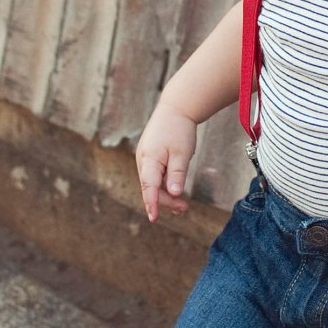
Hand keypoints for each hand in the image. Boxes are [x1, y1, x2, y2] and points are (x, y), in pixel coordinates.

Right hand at [135, 101, 196, 222]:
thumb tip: (173, 194)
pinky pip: (154, 177)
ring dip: (166, 195)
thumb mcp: (181, 153)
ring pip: (152, 184)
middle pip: (150, 189)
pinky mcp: (150, 158)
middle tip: (184, 209)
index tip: (154, 218)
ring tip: (182, 206)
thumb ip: (177, 174)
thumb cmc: (179, 129)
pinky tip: (175, 192)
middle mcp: (143, 161)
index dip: (152, 204)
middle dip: (166, 201)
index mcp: (149, 159)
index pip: (149, 187)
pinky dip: (164, 186)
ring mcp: (145, 159)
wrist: (175, 109)